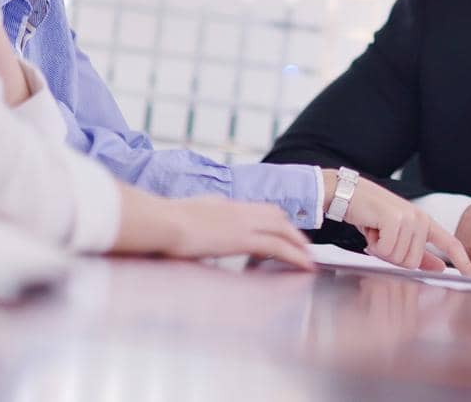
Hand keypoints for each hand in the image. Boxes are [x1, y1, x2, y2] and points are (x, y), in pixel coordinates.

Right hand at [157, 195, 314, 270]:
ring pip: (282, 230)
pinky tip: (303, 265)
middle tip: (303, 246)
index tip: (284, 230)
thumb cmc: (164, 221)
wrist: (162, 222)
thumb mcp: (187, 213)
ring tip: (308, 258)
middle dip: (292, 231)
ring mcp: (243, 223)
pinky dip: (294, 255)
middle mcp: (239, 210)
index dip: (275, 220)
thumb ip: (201, 216)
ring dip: (298, 244)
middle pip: (276, 216)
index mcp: (225, 204)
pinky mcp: (243, 239)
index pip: (259, 209)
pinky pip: (277, 246)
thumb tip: (200, 220)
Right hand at [331, 174, 470, 274]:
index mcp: (425, 223)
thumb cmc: (372, 216)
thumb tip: (440, 268)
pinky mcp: (395, 219)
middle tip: (381, 239)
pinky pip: (386, 250)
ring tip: (376, 232)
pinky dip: (373, 245)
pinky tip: (370, 229)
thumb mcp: (398, 235)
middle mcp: (421, 219)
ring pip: (398, 258)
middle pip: (412, 263)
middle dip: (391, 257)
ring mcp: (410, 218)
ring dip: (381, 250)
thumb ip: (420, 253)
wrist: (349, 194)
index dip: (464, 261)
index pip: (451, 243)